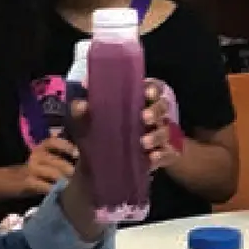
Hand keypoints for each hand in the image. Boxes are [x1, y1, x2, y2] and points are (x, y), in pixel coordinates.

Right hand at [23, 136, 77, 194]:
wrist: (11, 180)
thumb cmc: (34, 169)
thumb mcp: (43, 158)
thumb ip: (57, 154)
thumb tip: (79, 155)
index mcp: (41, 147)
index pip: (53, 141)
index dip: (66, 146)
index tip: (76, 153)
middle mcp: (36, 155)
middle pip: (57, 161)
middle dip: (69, 169)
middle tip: (77, 175)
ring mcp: (31, 169)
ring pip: (54, 174)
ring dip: (64, 180)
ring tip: (70, 185)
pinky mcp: (28, 182)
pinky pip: (46, 186)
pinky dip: (55, 189)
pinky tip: (59, 191)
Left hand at [68, 79, 183, 171]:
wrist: (109, 160)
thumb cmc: (104, 130)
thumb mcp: (92, 120)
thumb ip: (85, 111)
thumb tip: (81, 104)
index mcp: (140, 99)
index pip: (153, 88)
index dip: (153, 89)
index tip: (146, 93)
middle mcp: (154, 113)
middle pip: (162, 106)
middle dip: (155, 111)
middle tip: (144, 118)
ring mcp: (160, 133)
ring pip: (166, 130)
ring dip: (157, 135)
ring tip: (144, 142)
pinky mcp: (162, 152)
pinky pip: (167, 152)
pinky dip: (161, 155)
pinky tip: (152, 158)